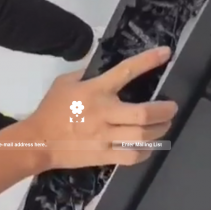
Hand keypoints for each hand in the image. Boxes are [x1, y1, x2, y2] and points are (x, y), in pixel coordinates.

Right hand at [24, 46, 177, 168]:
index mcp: (95, 91)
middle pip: (144, 113)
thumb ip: (85, 74)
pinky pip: (132, 156)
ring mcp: (105, 137)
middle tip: (172, 107)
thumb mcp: (64, 83)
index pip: (126, 71)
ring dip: (160, 130)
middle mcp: (104, 113)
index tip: (166, 53)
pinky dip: (146, 151)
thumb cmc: (51, 109)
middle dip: (165, 110)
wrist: (38, 141)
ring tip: (164, 125)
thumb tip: (103, 68)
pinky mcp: (104, 156)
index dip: (148, 61)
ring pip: (143, 136)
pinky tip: (148, 146)